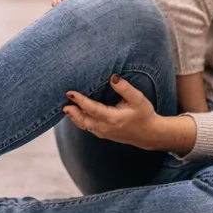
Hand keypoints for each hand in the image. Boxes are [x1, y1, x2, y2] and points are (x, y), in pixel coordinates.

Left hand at [63, 75, 196, 152]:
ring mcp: (103, 133)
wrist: (149, 134)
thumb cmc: (144, 114)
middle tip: (63, 103)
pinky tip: (76, 113)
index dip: (80, 100)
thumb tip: (112, 77)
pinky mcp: (103, 134)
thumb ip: (125, 88)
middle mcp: (105, 127)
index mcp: (112, 118)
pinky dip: (80, 121)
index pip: (91, 108)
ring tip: (66, 107)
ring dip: (74, 117)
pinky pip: (88, 128)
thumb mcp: (138, 99)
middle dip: (72, 112)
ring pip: (84, 126)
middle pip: (83, 120)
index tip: (70, 93)